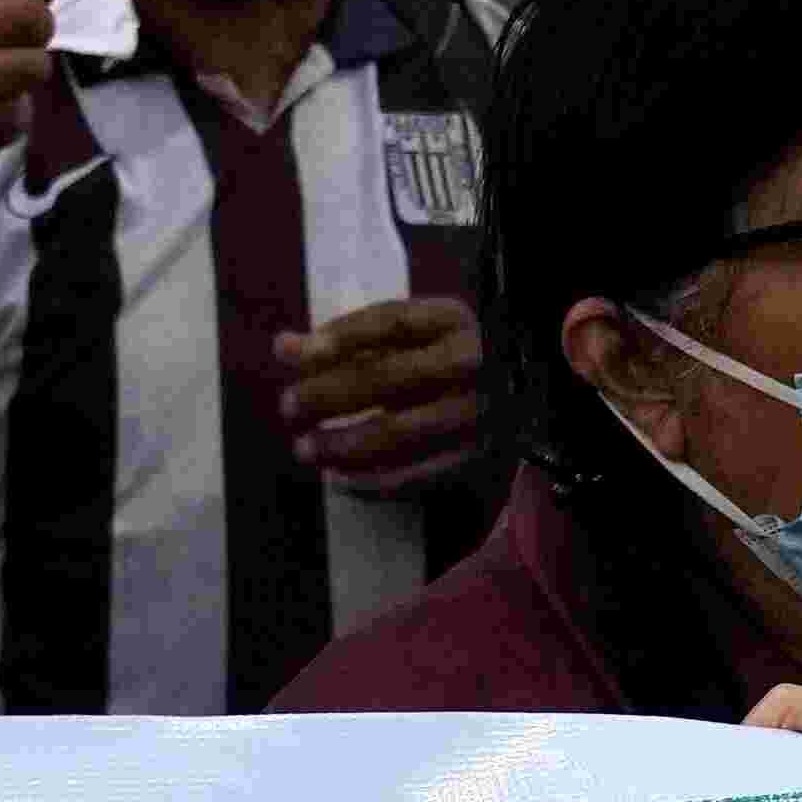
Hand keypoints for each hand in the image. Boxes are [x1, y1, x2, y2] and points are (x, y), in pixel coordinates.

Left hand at [276, 292, 489, 494]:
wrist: (519, 392)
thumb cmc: (446, 356)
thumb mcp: (410, 336)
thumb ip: (349, 341)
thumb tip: (283, 347)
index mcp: (452, 320)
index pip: (390, 322)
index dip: (338, 337)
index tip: (290, 354)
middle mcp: (469, 363)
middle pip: (387, 377)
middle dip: (328, 394)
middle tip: (288, 407)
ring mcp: (474, 413)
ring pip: (398, 432)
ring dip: (343, 444)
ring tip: (304, 448)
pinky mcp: (474, 456)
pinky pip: (416, 474)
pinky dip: (370, 481)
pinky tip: (337, 477)